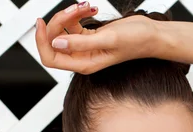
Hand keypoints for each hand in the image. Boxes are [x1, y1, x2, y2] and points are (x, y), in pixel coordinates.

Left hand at [35, 3, 159, 73]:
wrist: (151, 35)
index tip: (41, 22)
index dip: (41, 41)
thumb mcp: (107, 40)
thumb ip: (81, 43)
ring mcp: (84, 47)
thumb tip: (56, 43)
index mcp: (84, 64)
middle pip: (53, 41)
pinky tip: (90, 8)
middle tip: (74, 9)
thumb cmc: (135, 41)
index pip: (51, 58)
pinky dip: (77, 13)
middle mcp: (82, 57)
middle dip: (59, 22)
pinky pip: (72, 24)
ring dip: (69, 14)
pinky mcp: (89, 36)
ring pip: (62, 30)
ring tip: (85, 6)